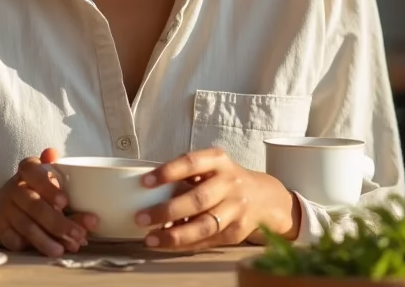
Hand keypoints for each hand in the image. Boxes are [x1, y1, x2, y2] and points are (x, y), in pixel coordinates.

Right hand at [0, 148, 97, 256]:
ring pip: (27, 226)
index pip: (33, 170)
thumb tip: (86, 209)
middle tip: (78, 234)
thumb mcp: (49, 186)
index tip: (65, 202)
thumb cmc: (35, 192)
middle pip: (35, 205)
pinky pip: (15, 240)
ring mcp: (5, 208)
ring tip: (67, 248)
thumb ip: (68, 194)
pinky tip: (48, 251)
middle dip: (58, 222)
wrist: (2, 208)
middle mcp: (14, 187)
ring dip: (48, 239)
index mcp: (27, 170)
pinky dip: (33, 247)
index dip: (48, 186)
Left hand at [135, 148, 300, 250]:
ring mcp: (236, 208)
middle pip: (198, 199)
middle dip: (167, 211)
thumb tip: (149, 189)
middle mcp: (230, 182)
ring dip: (175, 235)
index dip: (168, 172)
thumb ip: (187, 173)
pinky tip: (168, 245)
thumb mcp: (211, 165)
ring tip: (150, 239)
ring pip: (204, 225)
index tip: (145, 182)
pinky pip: (208, 241)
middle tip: (141, 218)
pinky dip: (186, 245)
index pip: (191, 163)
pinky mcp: (238, 231)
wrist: (264, 197)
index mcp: (218, 160)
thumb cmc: (225, 178)